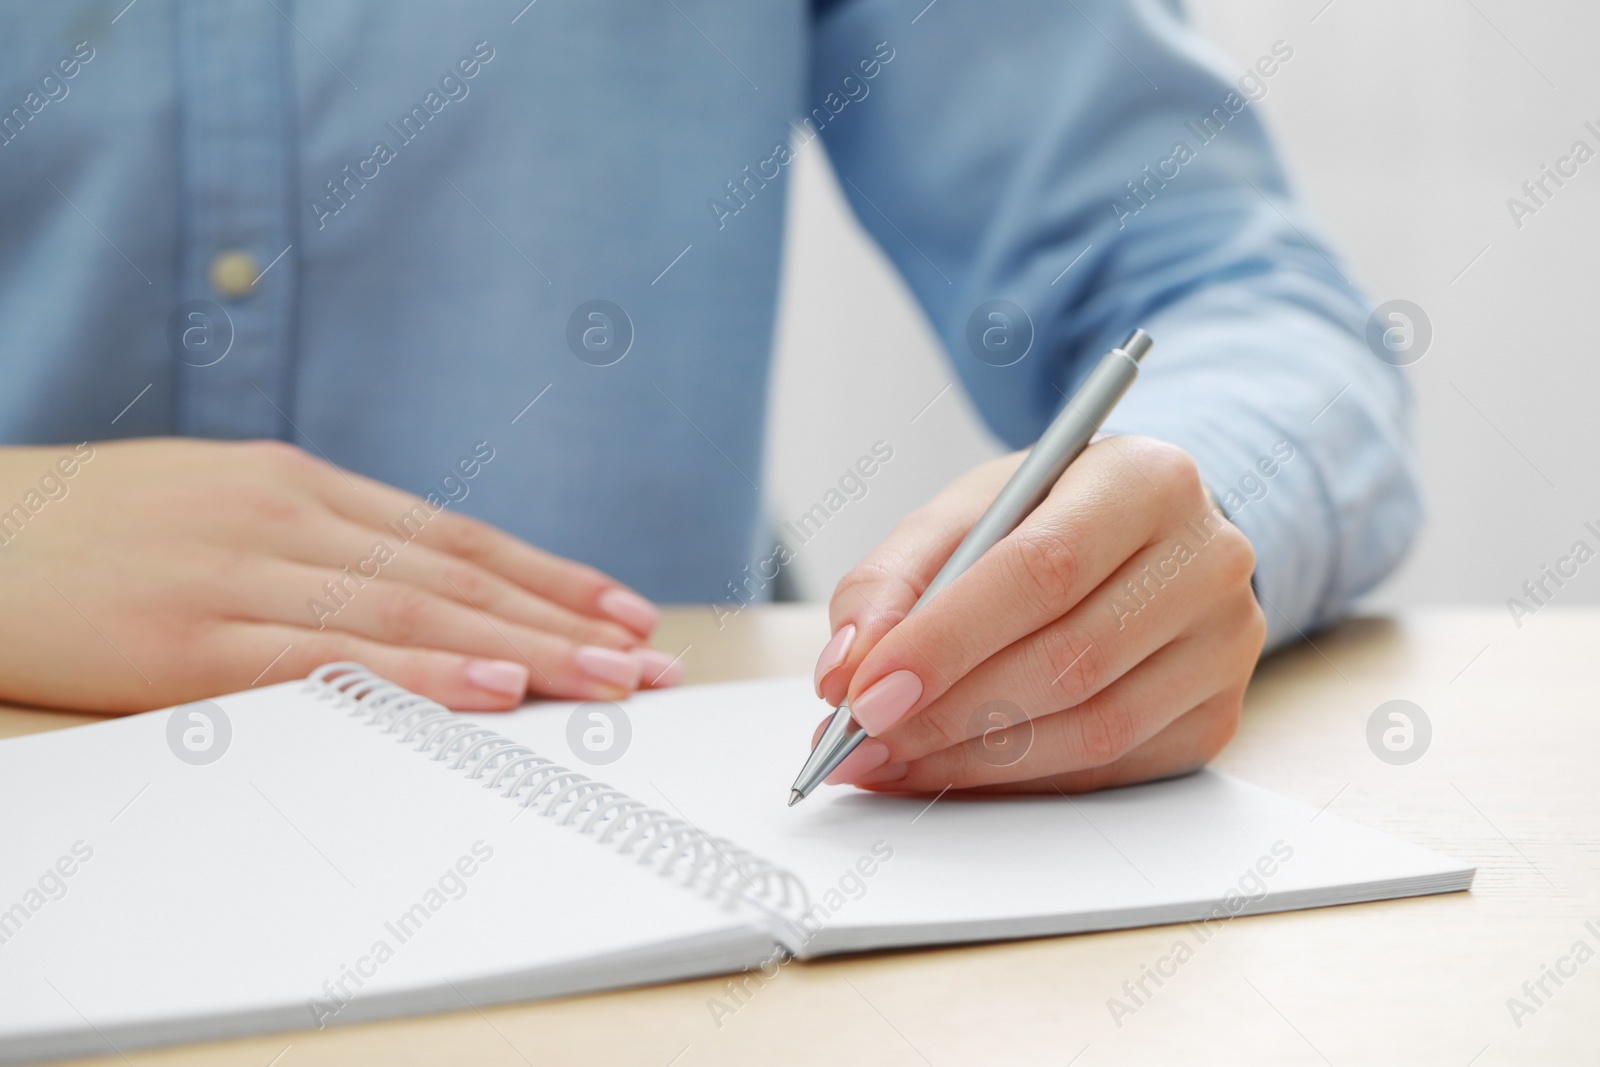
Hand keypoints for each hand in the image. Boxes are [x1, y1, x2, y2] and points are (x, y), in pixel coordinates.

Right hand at [0, 438, 679, 711]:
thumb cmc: (94, 530)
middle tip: (647, 660)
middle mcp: (285, 517)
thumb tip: (424, 584)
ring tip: (606, 681)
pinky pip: (325, 660)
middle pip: (456, 576)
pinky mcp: (186, 639)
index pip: (457, 536)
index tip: (624, 609)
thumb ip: (319, 538)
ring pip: (413, 614)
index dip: (550, 576)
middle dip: (564, 622)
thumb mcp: (220, 504)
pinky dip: (417, 677)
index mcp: (299, 484)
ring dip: (522, 650)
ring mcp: (237, 573)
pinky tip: (487, 691)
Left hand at [812, 436, 1264, 793]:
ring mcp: (1224, 646)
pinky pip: (1110, 770)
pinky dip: (1018, 782)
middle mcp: (1208, 560)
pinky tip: (948, 772)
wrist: (1140, 539)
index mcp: (1148, 480)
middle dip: (947, 714)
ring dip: (974, 761)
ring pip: (1094, 729)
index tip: (866, 691)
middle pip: (1072, 659)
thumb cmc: (1045, 517)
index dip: (947, 641)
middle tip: (860, 740)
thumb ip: (891, 581)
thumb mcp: (963, 514)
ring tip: (888, 761)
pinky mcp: (1217, 716)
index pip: (1045, 571)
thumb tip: (847, 669)